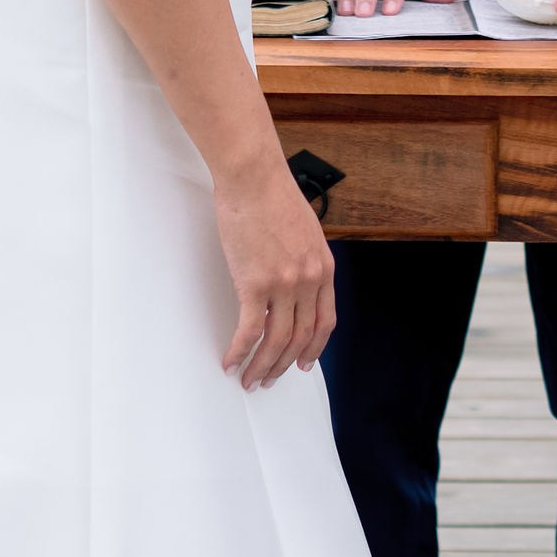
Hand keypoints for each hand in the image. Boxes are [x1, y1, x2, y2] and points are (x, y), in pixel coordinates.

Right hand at [213, 150, 335, 386]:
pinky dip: (239, 352)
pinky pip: (249, 330)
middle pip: (300, 338)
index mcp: (323, 268)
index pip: (325, 322)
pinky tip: (230, 361)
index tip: (303, 363)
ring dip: (262, 366)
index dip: (314, 348)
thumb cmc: (273, 196)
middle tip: (271, 378)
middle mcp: (307, 280)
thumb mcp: (306, 231)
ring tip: (250, 379)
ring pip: (275, 341)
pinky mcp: (254, 284)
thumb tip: (295, 282)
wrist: (253, 177)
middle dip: (284, 365)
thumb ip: (305, 261)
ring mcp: (282, 284)